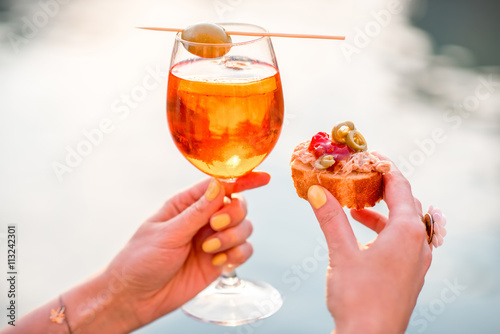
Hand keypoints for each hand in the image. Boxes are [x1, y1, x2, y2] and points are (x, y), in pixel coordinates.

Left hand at [76, 172, 269, 331]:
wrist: (136, 297)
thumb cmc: (140, 260)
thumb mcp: (167, 233)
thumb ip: (196, 212)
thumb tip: (218, 185)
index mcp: (186, 205)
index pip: (219, 185)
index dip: (242, 181)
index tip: (263, 179)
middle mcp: (203, 219)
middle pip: (237, 205)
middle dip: (232, 215)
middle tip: (213, 227)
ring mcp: (213, 240)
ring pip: (244, 228)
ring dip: (232, 238)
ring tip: (208, 251)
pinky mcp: (219, 261)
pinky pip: (244, 251)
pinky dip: (237, 255)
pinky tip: (218, 263)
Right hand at [307, 158, 431, 333]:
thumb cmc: (359, 299)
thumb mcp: (341, 253)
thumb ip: (331, 218)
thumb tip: (317, 191)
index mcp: (407, 232)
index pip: (400, 186)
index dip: (384, 167)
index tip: (369, 156)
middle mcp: (419, 243)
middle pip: (406, 202)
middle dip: (382, 187)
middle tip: (360, 177)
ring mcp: (417, 261)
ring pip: (404, 223)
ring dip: (381, 211)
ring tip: (356, 206)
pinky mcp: (410, 274)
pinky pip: (403, 241)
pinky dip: (384, 230)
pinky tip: (363, 235)